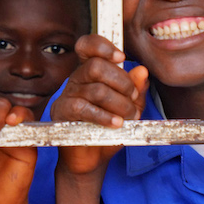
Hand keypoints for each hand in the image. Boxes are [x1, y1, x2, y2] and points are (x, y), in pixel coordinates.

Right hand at [49, 35, 149, 203]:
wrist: (92, 158)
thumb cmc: (108, 130)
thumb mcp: (128, 108)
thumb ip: (135, 90)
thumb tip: (141, 72)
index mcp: (89, 72)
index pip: (87, 45)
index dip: (103, 45)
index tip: (121, 58)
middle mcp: (76, 79)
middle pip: (97, 66)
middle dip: (122, 82)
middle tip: (132, 99)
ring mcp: (67, 95)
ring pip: (96, 89)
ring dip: (120, 104)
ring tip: (129, 117)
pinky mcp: (62, 113)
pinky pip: (84, 108)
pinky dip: (105, 116)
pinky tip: (116, 124)